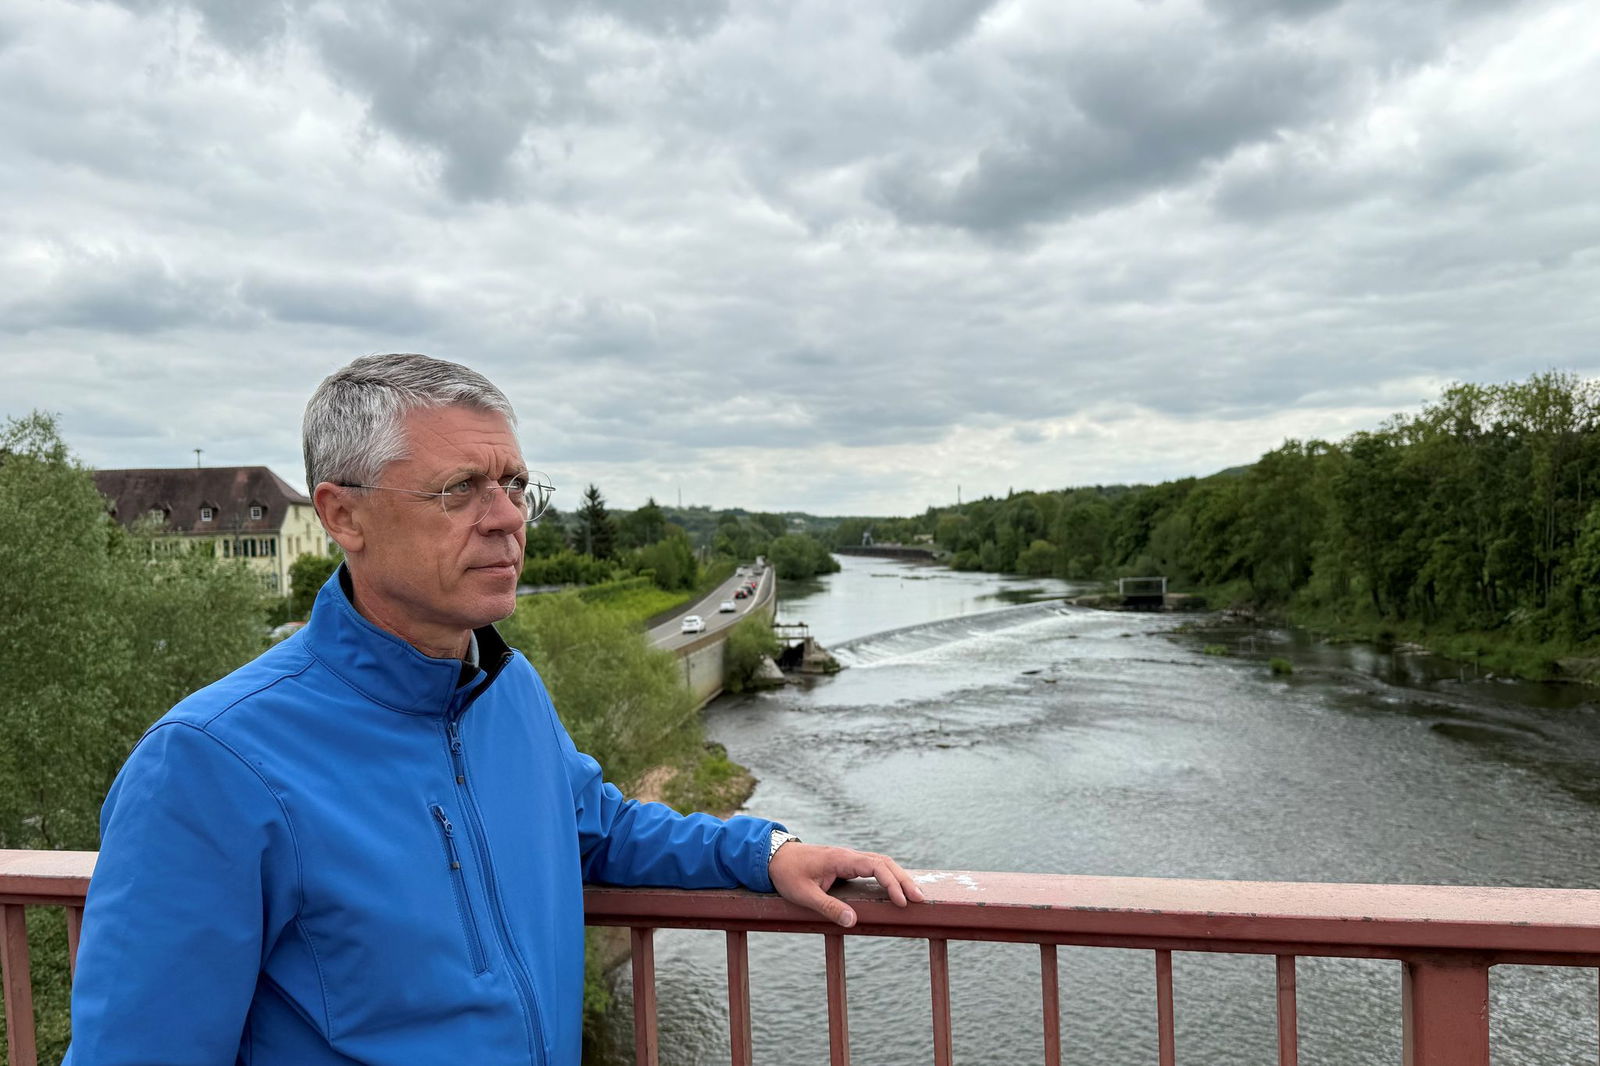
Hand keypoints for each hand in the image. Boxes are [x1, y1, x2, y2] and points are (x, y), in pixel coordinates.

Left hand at [767, 842, 925, 927]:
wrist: (774, 857)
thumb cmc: (787, 874)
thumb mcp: (804, 894)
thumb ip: (828, 907)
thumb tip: (853, 921)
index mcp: (841, 859)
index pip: (875, 866)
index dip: (891, 883)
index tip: (901, 901)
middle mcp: (849, 855)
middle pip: (885, 862)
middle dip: (904, 880)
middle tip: (920, 899)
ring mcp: (849, 858)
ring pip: (881, 863)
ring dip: (899, 877)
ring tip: (914, 896)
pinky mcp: (847, 864)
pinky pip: (873, 867)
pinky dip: (888, 876)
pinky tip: (896, 888)